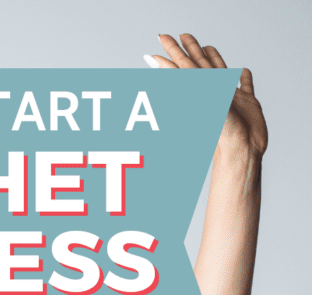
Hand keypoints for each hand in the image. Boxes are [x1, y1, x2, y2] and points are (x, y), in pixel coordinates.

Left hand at [149, 33, 267, 157]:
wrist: (240, 151)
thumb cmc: (220, 132)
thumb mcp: (199, 100)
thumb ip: (183, 82)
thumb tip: (155, 65)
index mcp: (201, 90)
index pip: (181, 68)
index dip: (170, 56)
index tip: (158, 45)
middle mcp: (213, 91)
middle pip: (199, 64)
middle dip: (190, 49)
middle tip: (182, 35)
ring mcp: (230, 97)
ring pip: (221, 71)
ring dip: (214, 58)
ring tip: (208, 48)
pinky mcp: (247, 103)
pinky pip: (246, 86)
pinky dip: (244, 78)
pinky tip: (243, 73)